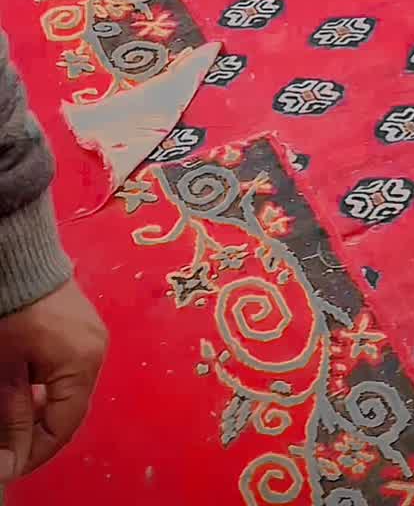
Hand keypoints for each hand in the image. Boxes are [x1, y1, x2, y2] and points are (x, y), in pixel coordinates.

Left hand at [0, 280, 106, 481]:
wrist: (20, 257)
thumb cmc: (12, 309)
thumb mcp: (6, 370)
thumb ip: (13, 418)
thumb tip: (11, 462)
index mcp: (83, 364)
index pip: (64, 427)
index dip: (34, 451)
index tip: (9, 464)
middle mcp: (97, 351)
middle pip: (70, 410)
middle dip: (38, 431)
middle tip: (8, 442)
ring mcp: (94, 336)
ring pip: (70, 391)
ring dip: (43, 408)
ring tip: (13, 416)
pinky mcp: (85, 327)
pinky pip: (71, 369)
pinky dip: (49, 386)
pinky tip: (25, 389)